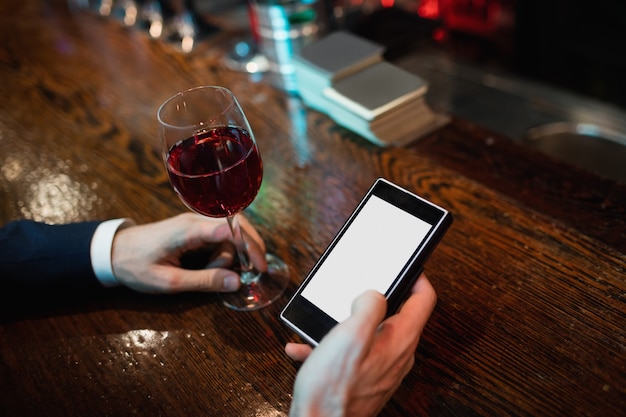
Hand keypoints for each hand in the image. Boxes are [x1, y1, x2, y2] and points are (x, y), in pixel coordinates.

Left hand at [110, 213, 266, 292]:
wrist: (112, 252)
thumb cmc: (135, 266)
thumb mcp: (169, 282)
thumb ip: (204, 281)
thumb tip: (236, 282)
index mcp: (188, 230)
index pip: (229, 228)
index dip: (249, 246)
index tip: (260, 267)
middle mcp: (195, 221)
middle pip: (236, 226)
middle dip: (249, 248)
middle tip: (256, 271)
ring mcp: (195, 223)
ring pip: (229, 233)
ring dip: (232, 254)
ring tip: (217, 274)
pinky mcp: (193, 229)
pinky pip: (219, 237)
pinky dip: (224, 252)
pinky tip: (215, 267)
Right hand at [286, 273, 436, 416]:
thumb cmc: (333, 387)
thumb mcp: (351, 334)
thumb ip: (369, 305)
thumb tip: (374, 294)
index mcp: (400, 340)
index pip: (424, 299)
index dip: (417, 276)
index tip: (406, 265)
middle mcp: (397, 356)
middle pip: (398, 315)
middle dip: (375, 299)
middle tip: (357, 287)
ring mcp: (382, 369)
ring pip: (370, 334)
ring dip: (346, 324)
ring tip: (323, 322)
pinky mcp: (364, 380)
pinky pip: (351, 355)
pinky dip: (331, 347)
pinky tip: (306, 348)